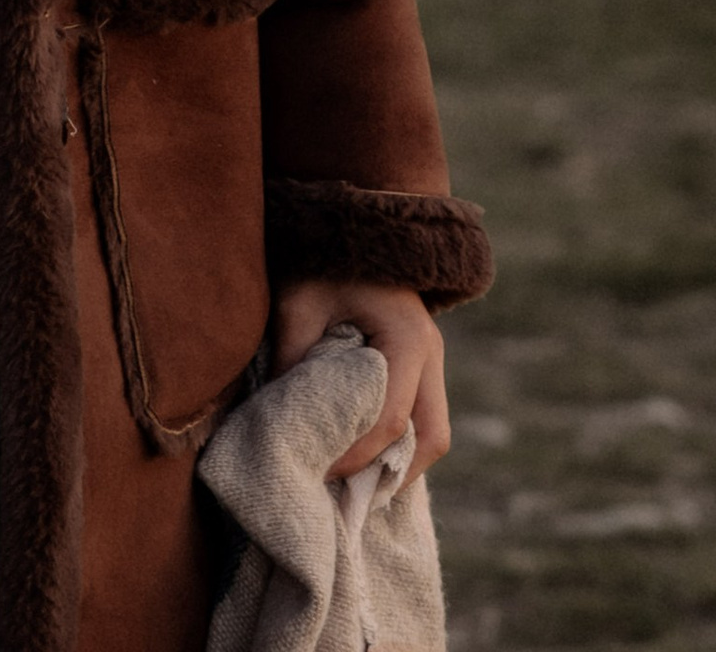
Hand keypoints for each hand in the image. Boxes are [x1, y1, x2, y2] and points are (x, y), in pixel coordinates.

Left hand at [269, 278, 448, 481]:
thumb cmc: (320, 260)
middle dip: (391, 474)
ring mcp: (432, 358)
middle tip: (344, 492)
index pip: (390, 418)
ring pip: (434, 433)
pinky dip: (399, 445)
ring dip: (399, 464)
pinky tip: (362, 457)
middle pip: (432, 438)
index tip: (317, 472)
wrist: (347, 223)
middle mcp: (431, 351)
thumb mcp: (298, 304)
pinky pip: (423, 419)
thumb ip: (294, 360)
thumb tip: (281, 423)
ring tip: (353, 483)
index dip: (355, 455)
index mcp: (407, 337)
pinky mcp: (422, 363)